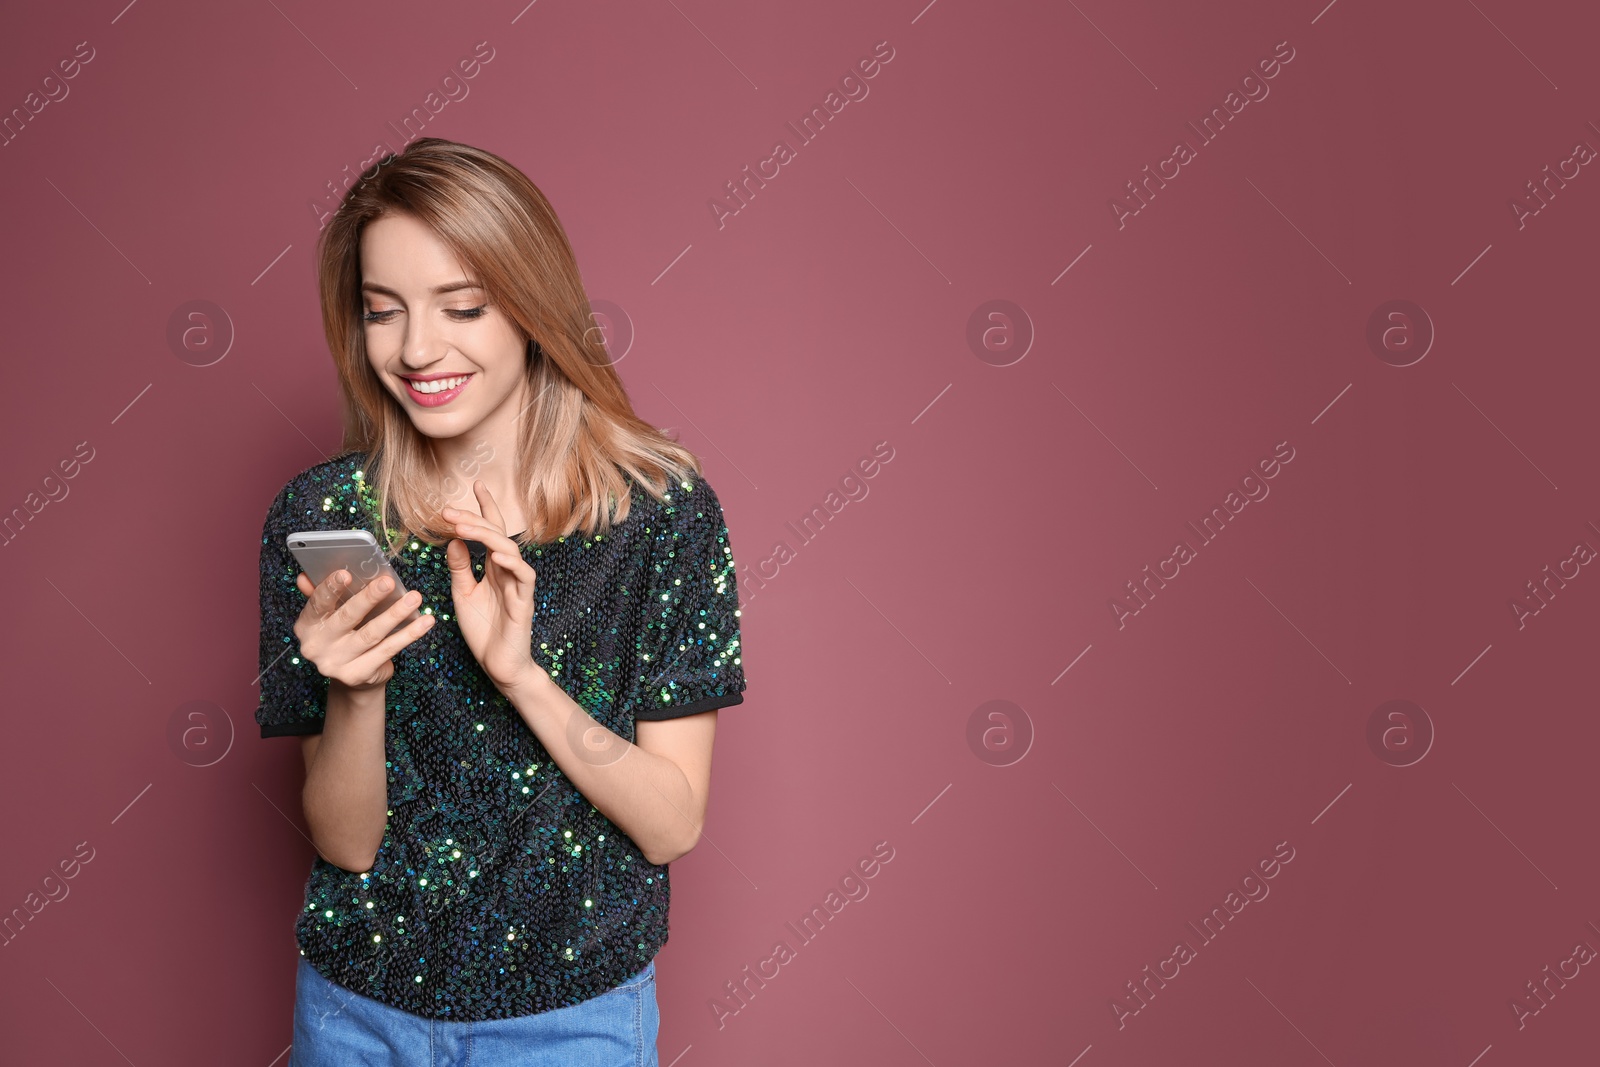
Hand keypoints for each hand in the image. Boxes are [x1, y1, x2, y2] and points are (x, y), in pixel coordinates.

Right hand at [294, 569, 434, 690]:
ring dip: (395, 614)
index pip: (317, 603)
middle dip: (369, 598)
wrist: (352, 678)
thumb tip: (306, 575)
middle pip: (347, 617)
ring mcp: (337, 663)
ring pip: (372, 634)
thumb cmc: (343, 636)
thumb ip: (320, 594)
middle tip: (388, 582)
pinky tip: (425, 621)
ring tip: (414, 598)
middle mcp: (317, 647)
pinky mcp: (359, 674)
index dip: (331, 588)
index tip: (346, 574)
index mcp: (307, 626)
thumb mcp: (329, 616)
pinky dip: (409, 634)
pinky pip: (389, 649)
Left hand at [442, 481, 540, 697]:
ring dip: (486, 537)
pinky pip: (523, 577)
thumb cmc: (484, 631)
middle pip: (497, 536)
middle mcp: (508, 571)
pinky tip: (495, 555)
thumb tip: (454, 540)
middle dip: (474, 520)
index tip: (476, 485)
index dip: (484, 508)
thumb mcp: (462, 594)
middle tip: (449, 512)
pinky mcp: (523, 603)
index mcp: (494, 568)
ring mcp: (517, 586)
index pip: (492, 530)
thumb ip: (459, 568)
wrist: (499, 666)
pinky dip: (511, 564)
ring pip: (509, 551)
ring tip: (463, 528)